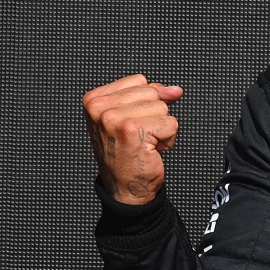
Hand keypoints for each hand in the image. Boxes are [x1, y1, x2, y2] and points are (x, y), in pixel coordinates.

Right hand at [82, 74, 184, 205]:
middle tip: (137, 136)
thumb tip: (174, 90)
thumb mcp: (131, 116)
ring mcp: (113, 118)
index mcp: (94, 100)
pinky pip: (170, 123)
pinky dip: (167, 140)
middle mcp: (99, 108)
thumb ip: (150, 96)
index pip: (139, 81)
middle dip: (154, 115)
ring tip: (143, 143)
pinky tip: (150, 150)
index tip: (132, 123)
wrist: (125, 189)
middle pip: (151, 92)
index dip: (146, 102)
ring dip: (161, 128)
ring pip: (162, 107)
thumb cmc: (126, 154)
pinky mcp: (132, 130)